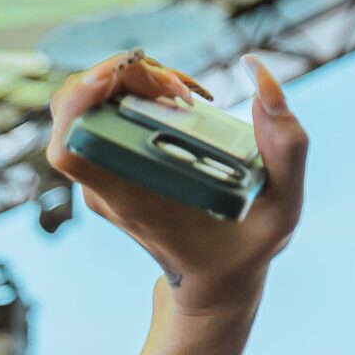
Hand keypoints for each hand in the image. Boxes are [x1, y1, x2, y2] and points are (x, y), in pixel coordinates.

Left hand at [46, 50, 308, 318]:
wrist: (212, 281)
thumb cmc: (243, 250)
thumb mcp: (282, 209)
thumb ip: (287, 146)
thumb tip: (259, 74)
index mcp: (129, 199)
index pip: (67, 150)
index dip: (78, 102)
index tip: (118, 74)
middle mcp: (105, 187)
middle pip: (75, 109)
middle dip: (124, 75)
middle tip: (181, 89)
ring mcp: (104, 175)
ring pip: (89, 103)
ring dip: (135, 78)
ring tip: (189, 94)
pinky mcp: (114, 164)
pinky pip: (107, 111)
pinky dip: (140, 90)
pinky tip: (183, 99)